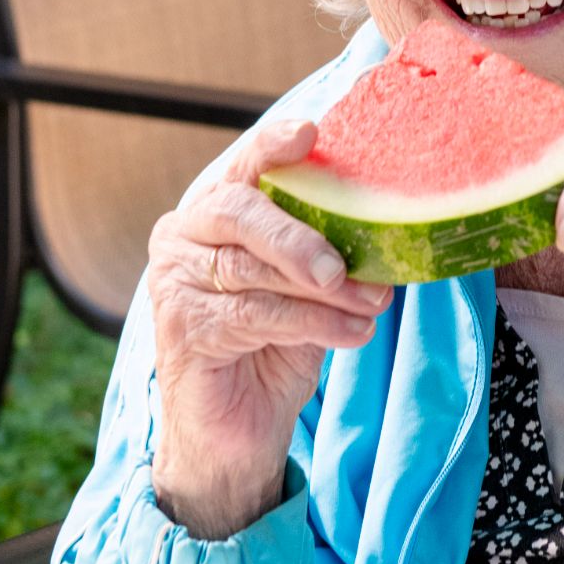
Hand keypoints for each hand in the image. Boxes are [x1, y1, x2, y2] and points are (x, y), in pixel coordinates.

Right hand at [145, 120, 392, 536]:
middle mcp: (183, 236)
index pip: (242, 166)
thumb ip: (326, 252)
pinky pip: (253, 314)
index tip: (310, 132)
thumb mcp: (307, 288)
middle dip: (300, 235)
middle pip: (239, 212)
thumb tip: (389, 228)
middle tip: (344, 266)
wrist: (235, 432)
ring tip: (372, 305)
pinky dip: (311, 324)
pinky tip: (352, 333)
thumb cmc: (275, 346)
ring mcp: (175, 282)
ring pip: (252, 270)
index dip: (272, 146)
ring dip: (323, 291)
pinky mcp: (182, 328)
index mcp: (214, 210)